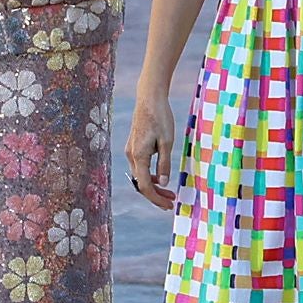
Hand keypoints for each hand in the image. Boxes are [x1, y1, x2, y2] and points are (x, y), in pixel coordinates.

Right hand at [125, 90, 178, 210]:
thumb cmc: (160, 118)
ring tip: (169, 193)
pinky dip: (150, 175)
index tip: (169, 205)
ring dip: (154, 186)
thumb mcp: (167, 142)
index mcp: (139, 156)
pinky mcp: (134, 146)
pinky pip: (141, 167)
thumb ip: (164, 164)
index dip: (156, 198)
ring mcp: (131, 151)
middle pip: (141, 183)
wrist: (149, 98)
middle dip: (156, 195)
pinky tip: (161, 177)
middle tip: (171, 203)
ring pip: (140, 176)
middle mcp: (131, 155)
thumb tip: (163, 183)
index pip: (145, 185)